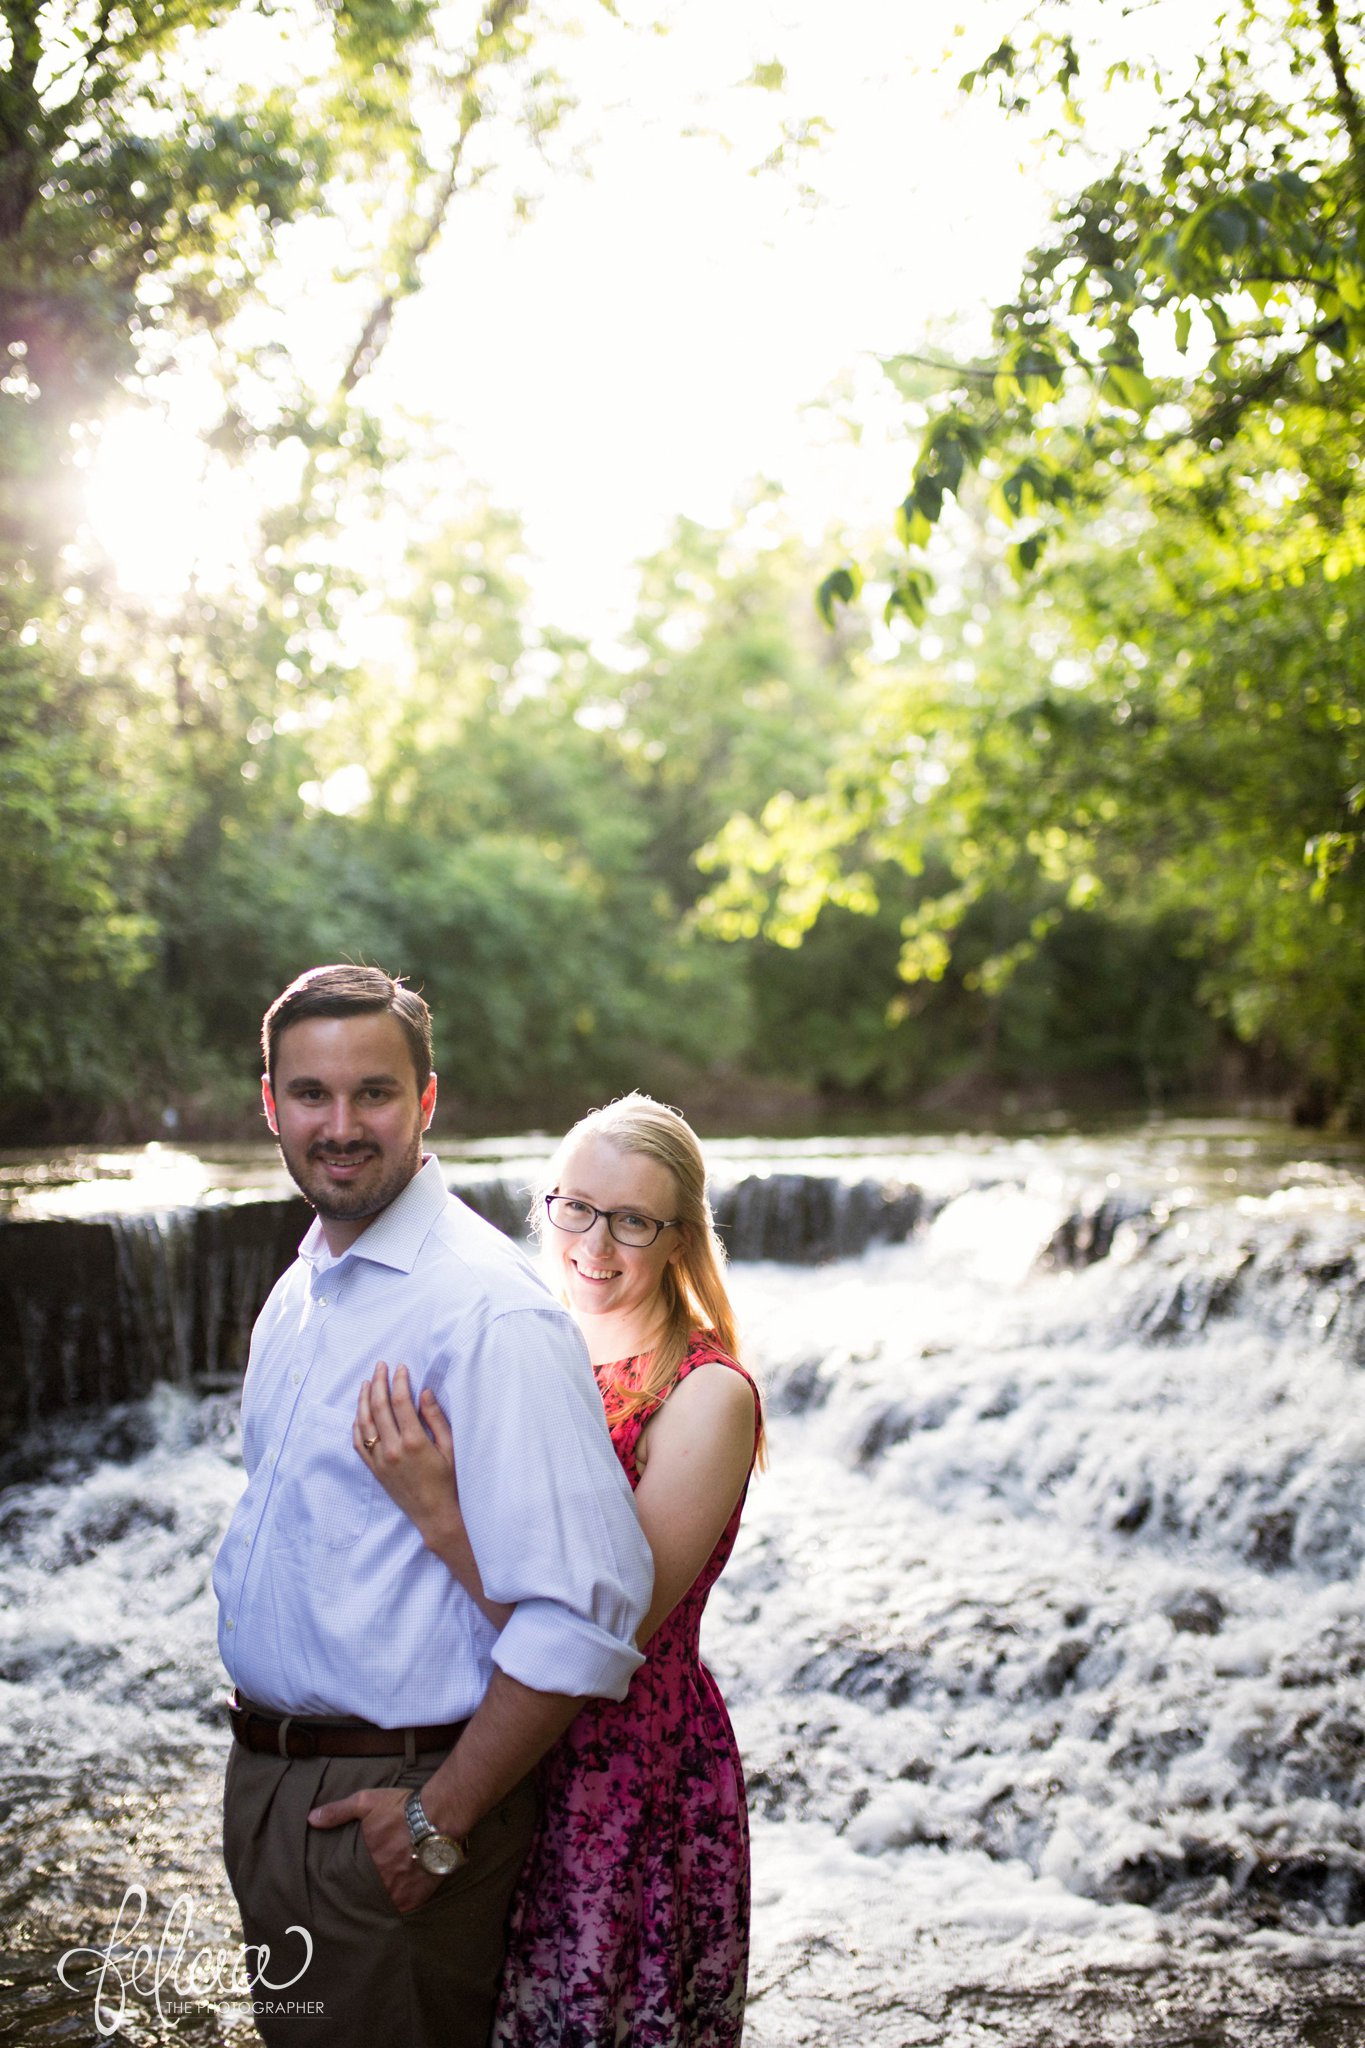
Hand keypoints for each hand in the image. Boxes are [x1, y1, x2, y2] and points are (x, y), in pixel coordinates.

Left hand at [306, 1785, 442, 1913]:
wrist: (439, 1816)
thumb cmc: (402, 1808)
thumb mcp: (367, 1802)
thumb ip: (339, 1811)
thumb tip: (311, 1819)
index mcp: (365, 1860)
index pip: (349, 1878)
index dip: (350, 1879)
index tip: (349, 1880)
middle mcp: (378, 1879)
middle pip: (367, 1891)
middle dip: (367, 1889)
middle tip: (367, 1888)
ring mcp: (397, 1891)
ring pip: (383, 1901)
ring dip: (384, 1897)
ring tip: (384, 1895)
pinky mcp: (415, 1898)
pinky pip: (403, 1909)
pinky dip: (402, 1904)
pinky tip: (401, 1899)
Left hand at [355, 1363, 462, 1549]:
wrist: (436, 1515)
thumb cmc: (449, 1482)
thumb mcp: (450, 1448)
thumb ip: (436, 1419)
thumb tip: (424, 1393)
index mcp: (414, 1441)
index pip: (400, 1402)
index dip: (399, 1381)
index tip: (401, 1368)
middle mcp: (392, 1449)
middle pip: (379, 1407)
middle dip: (379, 1383)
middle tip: (380, 1366)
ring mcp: (380, 1460)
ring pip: (364, 1423)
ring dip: (364, 1400)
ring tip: (367, 1383)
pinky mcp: (374, 1470)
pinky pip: (359, 1443)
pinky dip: (357, 1425)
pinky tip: (359, 1413)